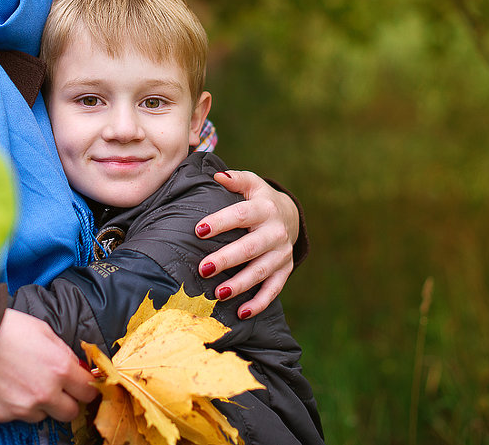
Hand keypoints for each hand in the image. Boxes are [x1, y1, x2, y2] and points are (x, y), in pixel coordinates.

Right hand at [0, 309, 96, 423]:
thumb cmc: (6, 328)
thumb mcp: (44, 331)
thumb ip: (64, 353)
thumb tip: (77, 369)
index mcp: (60, 368)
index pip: (88, 392)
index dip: (85, 388)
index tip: (80, 386)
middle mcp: (45, 392)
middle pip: (70, 412)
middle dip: (66, 402)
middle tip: (56, 389)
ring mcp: (23, 407)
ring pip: (42, 416)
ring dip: (39, 404)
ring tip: (23, 382)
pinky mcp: (2, 415)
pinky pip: (17, 416)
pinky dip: (15, 405)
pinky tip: (6, 386)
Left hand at [194, 170, 300, 319]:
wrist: (289, 215)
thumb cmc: (259, 199)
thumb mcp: (252, 184)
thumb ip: (236, 179)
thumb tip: (218, 176)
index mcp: (264, 208)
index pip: (241, 215)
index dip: (221, 222)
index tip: (199, 229)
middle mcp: (276, 232)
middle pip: (250, 247)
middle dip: (227, 259)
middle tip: (203, 268)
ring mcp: (281, 253)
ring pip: (261, 271)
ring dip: (240, 284)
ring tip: (218, 293)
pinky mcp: (284, 270)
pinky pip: (273, 290)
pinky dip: (259, 303)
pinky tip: (241, 313)